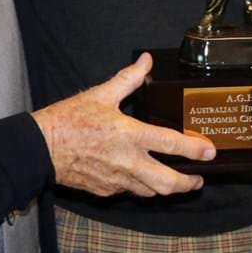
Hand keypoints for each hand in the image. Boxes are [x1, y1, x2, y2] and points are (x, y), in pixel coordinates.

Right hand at [31, 53, 214, 196]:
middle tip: (198, 178)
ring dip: (167, 188)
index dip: (194, 148)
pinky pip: (130, 191)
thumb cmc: (69, 119)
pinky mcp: (106, 191)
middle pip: (168, 182)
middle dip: (188, 183)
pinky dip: (141, 186)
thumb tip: (146, 61)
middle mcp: (128, 162)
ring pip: (151, 191)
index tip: (209, 150)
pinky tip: (142, 178)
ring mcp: (117, 180)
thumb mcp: (101, 94)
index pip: (171, 144)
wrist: (41, 148)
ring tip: (176, 181)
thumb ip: (128, 79)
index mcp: (129, 135)